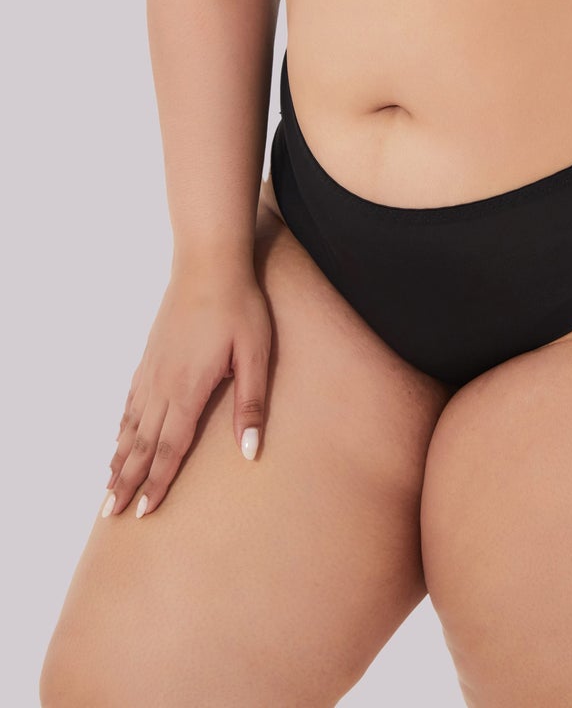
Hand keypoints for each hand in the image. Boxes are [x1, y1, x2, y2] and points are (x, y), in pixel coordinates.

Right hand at [100, 261, 271, 520]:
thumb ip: (251, 404)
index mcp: (188, 390)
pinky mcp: (150, 355)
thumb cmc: (239, 306)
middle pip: (142, 444)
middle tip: (112, 513)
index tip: (143, 512)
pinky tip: (119, 436)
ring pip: (131, 424)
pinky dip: (122, 425)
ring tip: (108, 485)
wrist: (209, 264)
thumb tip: (251, 451)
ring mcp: (152, 369)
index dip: (157, 482)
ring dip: (120, 457)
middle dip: (127, 481)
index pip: (170, 448)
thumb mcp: (256, 354)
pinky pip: (130, 400)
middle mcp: (163, 385)